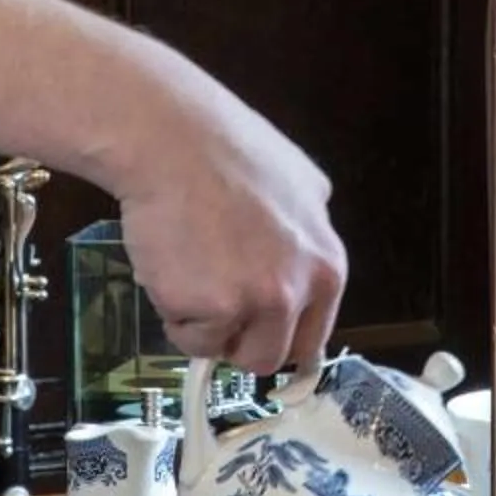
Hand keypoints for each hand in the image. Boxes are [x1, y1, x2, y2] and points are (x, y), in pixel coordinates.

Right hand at [112, 94, 345, 379]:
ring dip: (205, 328)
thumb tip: (303, 248)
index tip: (257, 340)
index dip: (279, 338)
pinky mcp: (213, 310)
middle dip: (239, 339)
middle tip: (211, 303)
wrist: (170, 139)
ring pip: (228, 351)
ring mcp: (258, 303)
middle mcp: (300, 289)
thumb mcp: (298, 180)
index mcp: (326, 263)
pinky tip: (169, 266)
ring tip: (187, 275)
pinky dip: (173, 313)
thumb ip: (307, 224)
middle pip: (272, 355)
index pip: (312, 335)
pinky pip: (189, 336)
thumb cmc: (225, 149)